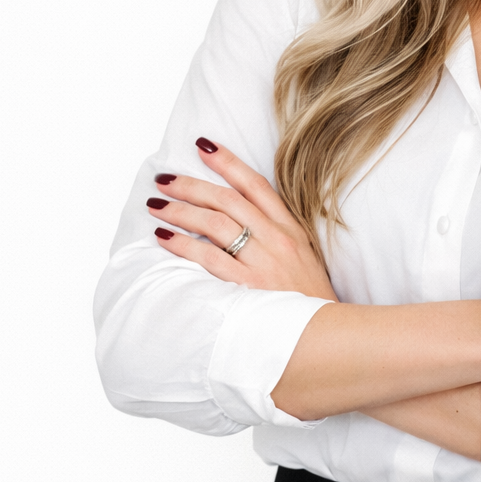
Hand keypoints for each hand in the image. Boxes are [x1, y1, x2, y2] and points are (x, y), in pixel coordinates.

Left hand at [146, 139, 337, 300]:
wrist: (324, 335)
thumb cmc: (309, 298)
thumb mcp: (304, 255)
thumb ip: (277, 232)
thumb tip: (240, 215)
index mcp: (290, 228)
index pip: (255, 185)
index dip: (228, 162)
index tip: (203, 146)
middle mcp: (276, 239)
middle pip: (227, 200)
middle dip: (192, 185)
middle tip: (165, 179)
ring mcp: (263, 261)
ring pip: (215, 223)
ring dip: (181, 210)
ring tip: (156, 205)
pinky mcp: (248, 286)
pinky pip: (209, 257)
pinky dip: (183, 244)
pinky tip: (165, 237)